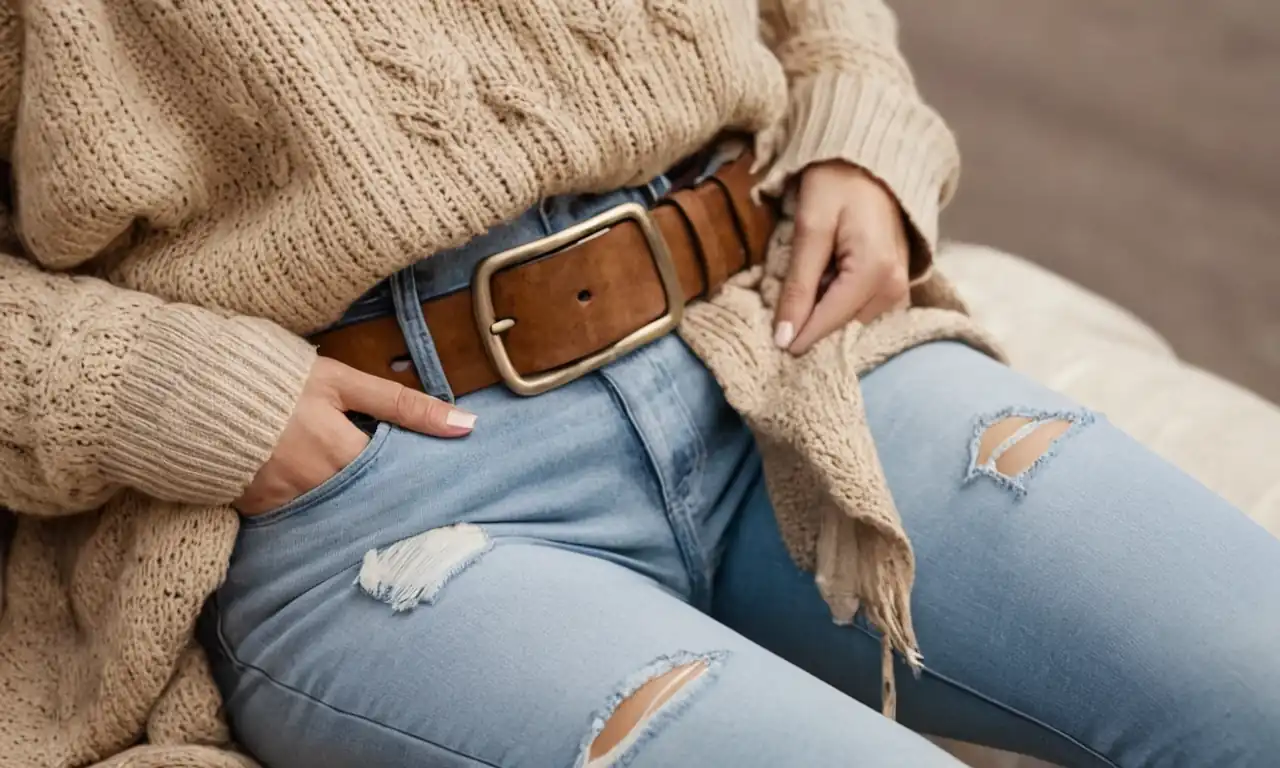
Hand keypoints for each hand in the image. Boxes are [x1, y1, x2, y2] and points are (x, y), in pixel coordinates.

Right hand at [234, 358, 475, 515]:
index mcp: (342, 453)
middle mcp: (316, 487)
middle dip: (391, 505)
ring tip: (377, 509)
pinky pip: (299, 520)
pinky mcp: (256, 511)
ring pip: (337, 516)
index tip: (441, 489)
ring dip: (357, 512)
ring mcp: (283, 502)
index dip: (418, 483)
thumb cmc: (272, 378)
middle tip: (420, 511)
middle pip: (370, 504)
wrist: (188, 390)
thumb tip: (467, 425)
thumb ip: (403, 405)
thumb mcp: (341, 382)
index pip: (397, 480)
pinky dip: (319, 515)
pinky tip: (334, 511)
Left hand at [773, 161, 910, 354]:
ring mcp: (900, 288)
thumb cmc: (838, 183)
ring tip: (810, 273)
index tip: (770, 343)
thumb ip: (798, 285)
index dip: (796, 336)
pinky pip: (861, 308)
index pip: (828, 323)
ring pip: (850, 320)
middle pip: (841, 326)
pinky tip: (826, 275)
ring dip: (825, 306)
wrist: (871, 160)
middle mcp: (895, 288)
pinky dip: (838, 298)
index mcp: (875, 273)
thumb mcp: (810, 228)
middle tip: (786, 290)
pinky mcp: (896, 284)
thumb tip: (784, 338)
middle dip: (811, 317)